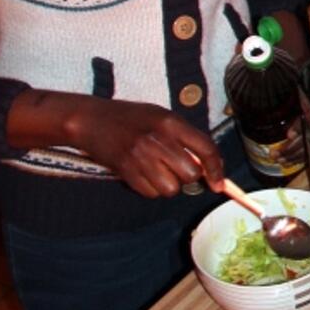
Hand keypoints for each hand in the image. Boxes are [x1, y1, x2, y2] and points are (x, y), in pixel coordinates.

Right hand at [69, 99, 224, 197]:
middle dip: (189, 177)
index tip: (219, 184)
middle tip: (176, 168)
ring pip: (172, 188)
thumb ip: (185, 137)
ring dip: (169, 185)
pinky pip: (151, 193)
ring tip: (157, 170)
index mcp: (171, 122)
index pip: (206, 148)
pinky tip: (142, 174)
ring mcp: (140, 156)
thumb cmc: (131, 118)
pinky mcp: (125, 171)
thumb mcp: (162, 116)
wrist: (90, 119)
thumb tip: (209, 164)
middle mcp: (158, 139)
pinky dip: (151, 189)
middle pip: (191, 174)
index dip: (216, 169)